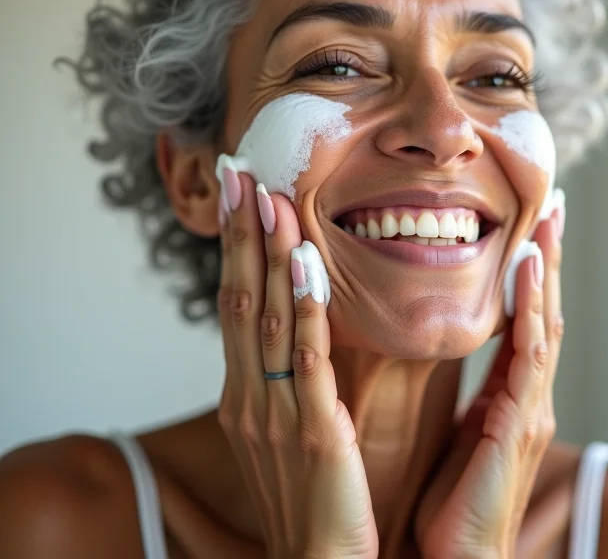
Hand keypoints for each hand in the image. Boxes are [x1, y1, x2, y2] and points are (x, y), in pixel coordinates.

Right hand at [216, 170, 377, 558]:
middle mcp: (249, 394)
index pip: (233, 302)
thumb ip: (277, 373)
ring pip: (267, 318)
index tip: (236, 195)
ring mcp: (277, 411)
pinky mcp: (316, 430)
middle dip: (240, 233)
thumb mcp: (279, 425)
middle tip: (241, 174)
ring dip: (268, 254)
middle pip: (240, 298)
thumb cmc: (302, 492)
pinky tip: (305, 264)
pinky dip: (305, 308)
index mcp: (241, 391)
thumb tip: (285, 320)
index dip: (233, 246)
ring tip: (270, 199)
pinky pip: (308, 359)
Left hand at [414, 210, 563, 558]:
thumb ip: (472, 389)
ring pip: (544, 323)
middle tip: (553, 206)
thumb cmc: (455, 497)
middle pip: (544, 311)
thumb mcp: (463, 429)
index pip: (526, 319)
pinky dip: (532, 310)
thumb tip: (455, 348)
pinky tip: (529, 270)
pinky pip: (529, 355)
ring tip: (547, 221)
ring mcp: (530, 406)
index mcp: (512, 393)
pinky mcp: (518, 423)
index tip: (531, 227)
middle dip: (548, 258)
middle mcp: (529, 393)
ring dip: (546, 271)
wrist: (456, 556)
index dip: (530, 274)